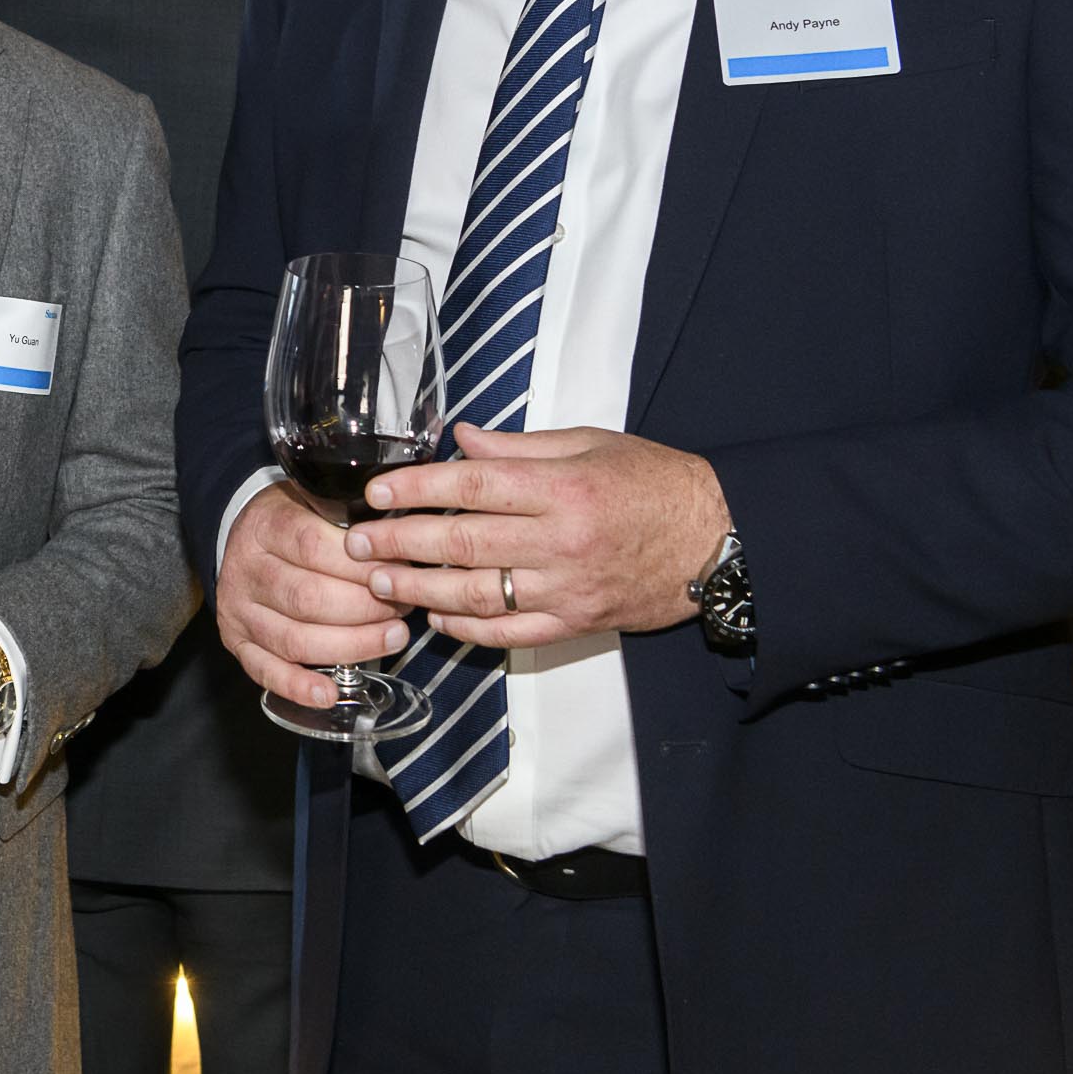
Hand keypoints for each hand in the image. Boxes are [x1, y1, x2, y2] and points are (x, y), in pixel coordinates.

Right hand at [214, 484, 411, 709]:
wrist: (243, 534)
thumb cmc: (294, 520)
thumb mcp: (316, 501)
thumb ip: (351, 519)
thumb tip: (402, 541)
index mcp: (267, 526)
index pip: (314, 546)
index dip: (361, 565)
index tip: (399, 570)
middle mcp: (247, 568)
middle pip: (308, 597)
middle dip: (366, 608)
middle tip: (403, 607)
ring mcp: (237, 609)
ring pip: (293, 638)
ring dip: (350, 645)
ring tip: (392, 638)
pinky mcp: (235, 640)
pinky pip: (264, 670)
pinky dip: (297, 686)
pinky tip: (329, 693)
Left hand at [346, 424, 731, 645]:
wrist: (716, 541)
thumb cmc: (654, 483)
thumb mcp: (591, 443)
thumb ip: (520, 447)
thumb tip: (461, 440)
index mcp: (563, 488)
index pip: (472, 487)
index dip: (416, 490)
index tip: (377, 493)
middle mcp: (561, 541)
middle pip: (463, 544)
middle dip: (400, 543)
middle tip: (356, 543)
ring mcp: (568, 588)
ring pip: (479, 595)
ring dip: (421, 590)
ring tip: (379, 581)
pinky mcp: (578, 623)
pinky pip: (512, 633)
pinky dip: (468, 628)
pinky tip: (435, 616)